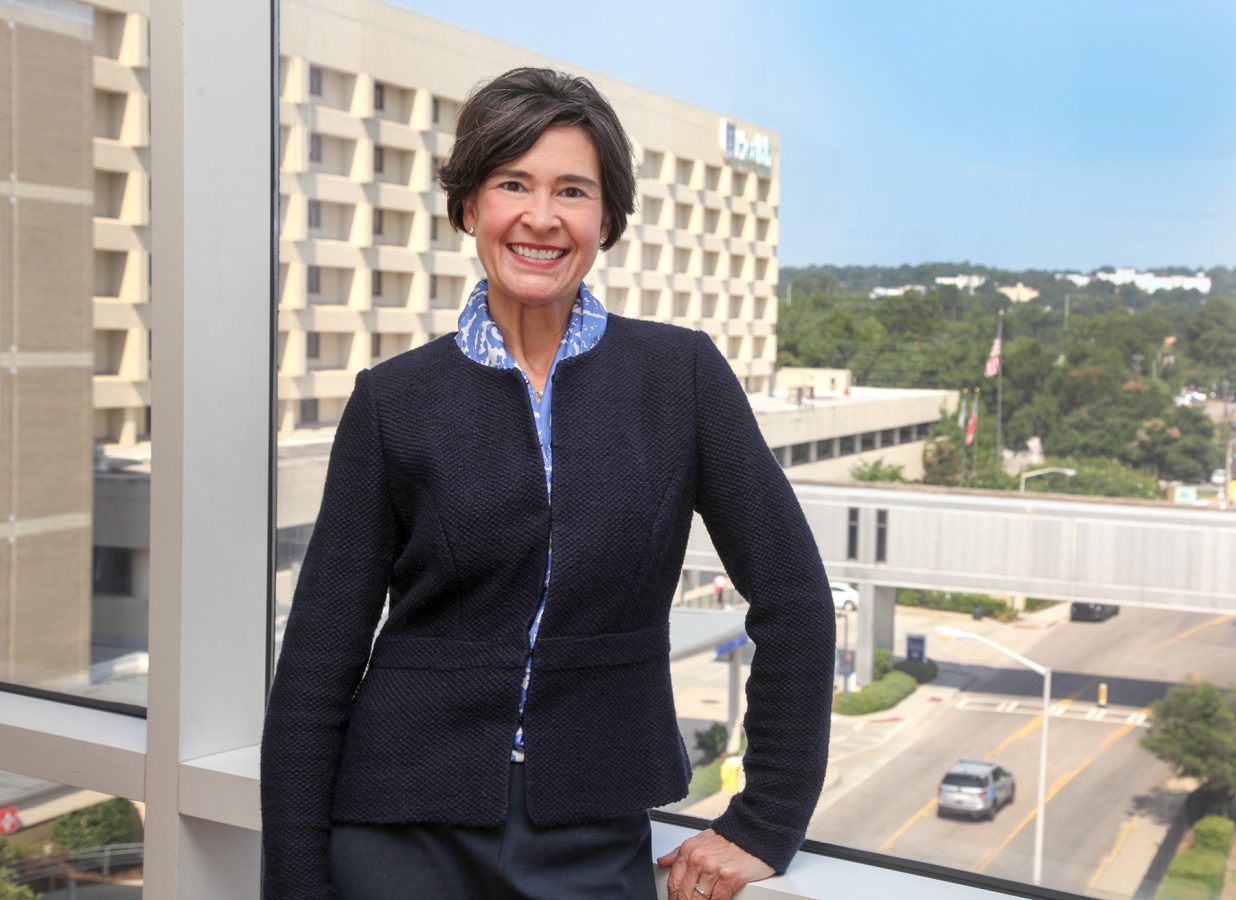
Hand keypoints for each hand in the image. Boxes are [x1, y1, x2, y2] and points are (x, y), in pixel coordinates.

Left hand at [657, 828, 773, 899]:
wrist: (755, 832)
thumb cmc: (730, 838)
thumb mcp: (700, 840)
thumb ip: (679, 853)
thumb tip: (663, 862)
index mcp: (688, 850)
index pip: (674, 884)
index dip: (675, 898)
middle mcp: (698, 859)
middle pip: (685, 895)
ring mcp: (714, 868)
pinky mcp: (730, 877)